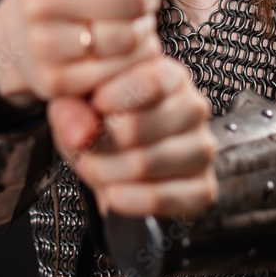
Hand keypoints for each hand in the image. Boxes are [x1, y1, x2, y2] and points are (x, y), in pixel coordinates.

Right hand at [0, 0, 172, 127]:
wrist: (19, 33)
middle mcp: (39, 1)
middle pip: (129, 2)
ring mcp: (44, 44)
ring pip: (127, 38)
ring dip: (142, 29)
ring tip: (133, 20)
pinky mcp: (55, 81)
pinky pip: (119, 71)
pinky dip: (131, 59)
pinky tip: (122, 46)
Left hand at [49, 55, 218, 218]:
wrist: (112, 160)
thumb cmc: (100, 123)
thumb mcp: (78, 105)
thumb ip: (72, 110)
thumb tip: (82, 134)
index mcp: (169, 77)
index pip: (153, 81)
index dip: (119, 96)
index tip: (95, 104)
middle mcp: (193, 109)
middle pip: (146, 125)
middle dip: (103, 142)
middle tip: (83, 146)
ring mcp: (201, 149)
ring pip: (151, 162)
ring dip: (109, 172)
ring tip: (91, 168)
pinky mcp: (203, 188)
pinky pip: (168, 198)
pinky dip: (132, 200)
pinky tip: (113, 194)